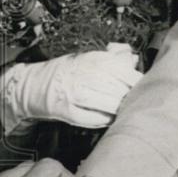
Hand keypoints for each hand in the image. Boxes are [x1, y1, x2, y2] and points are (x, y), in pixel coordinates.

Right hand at [0, 43, 141, 133]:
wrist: (35, 84)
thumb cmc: (69, 71)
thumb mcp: (90, 57)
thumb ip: (114, 56)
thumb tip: (133, 58)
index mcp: (94, 60)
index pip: (125, 72)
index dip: (137, 82)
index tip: (142, 87)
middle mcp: (85, 76)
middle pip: (119, 90)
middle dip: (130, 98)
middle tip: (134, 102)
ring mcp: (75, 95)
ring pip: (109, 105)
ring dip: (119, 110)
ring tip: (122, 111)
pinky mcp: (68, 112)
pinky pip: (94, 119)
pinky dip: (105, 120)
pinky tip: (108, 118)